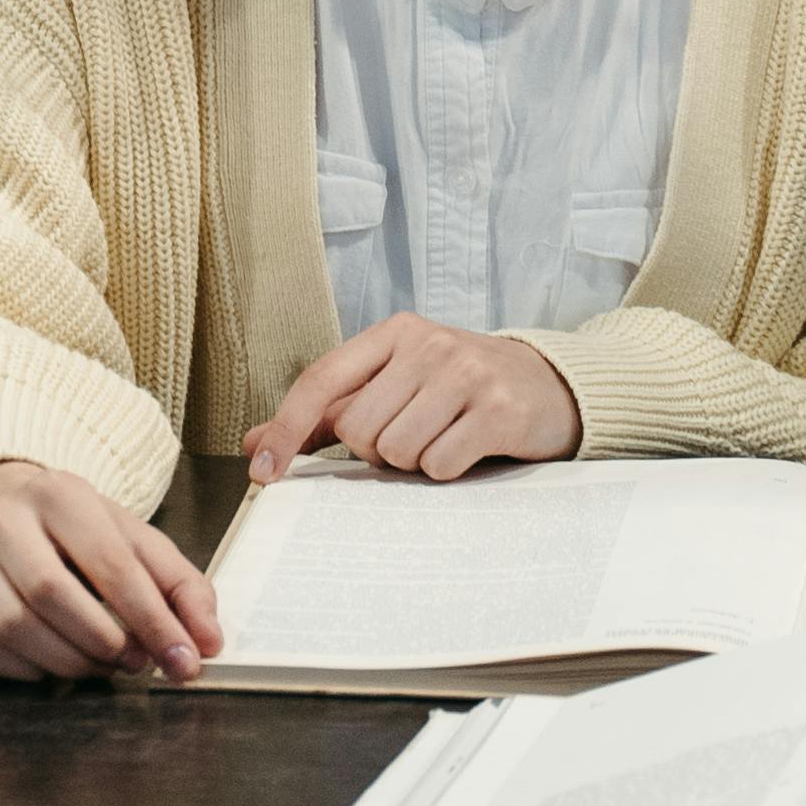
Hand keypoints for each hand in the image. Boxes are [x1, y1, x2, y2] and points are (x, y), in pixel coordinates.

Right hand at [0, 461, 220, 682]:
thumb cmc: (74, 530)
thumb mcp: (133, 539)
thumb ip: (180, 586)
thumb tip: (208, 644)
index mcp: (61, 495)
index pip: (111, 564)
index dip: (153, 621)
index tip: (184, 661)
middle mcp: (3, 520)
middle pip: (51, 594)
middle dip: (103, 641)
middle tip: (134, 662)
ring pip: (13, 628)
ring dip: (69, 662)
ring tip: (100, 663)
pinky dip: (29, 670)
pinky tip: (54, 662)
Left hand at [247, 314, 582, 483]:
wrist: (550, 387)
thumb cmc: (460, 390)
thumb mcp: (395, 385)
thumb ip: (327, 414)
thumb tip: (255, 443)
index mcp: (394, 333)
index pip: (322, 380)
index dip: (286, 427)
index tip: (263, 471)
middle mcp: (428, 344)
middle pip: (359, 430)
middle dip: (377, 451)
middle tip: (414, 436)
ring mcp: (466, 373)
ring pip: (396, 452)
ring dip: (414, 463)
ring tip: (443, 439)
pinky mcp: (498, 410)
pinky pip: (439, 465)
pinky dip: (446, 472)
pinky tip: (468, 450)